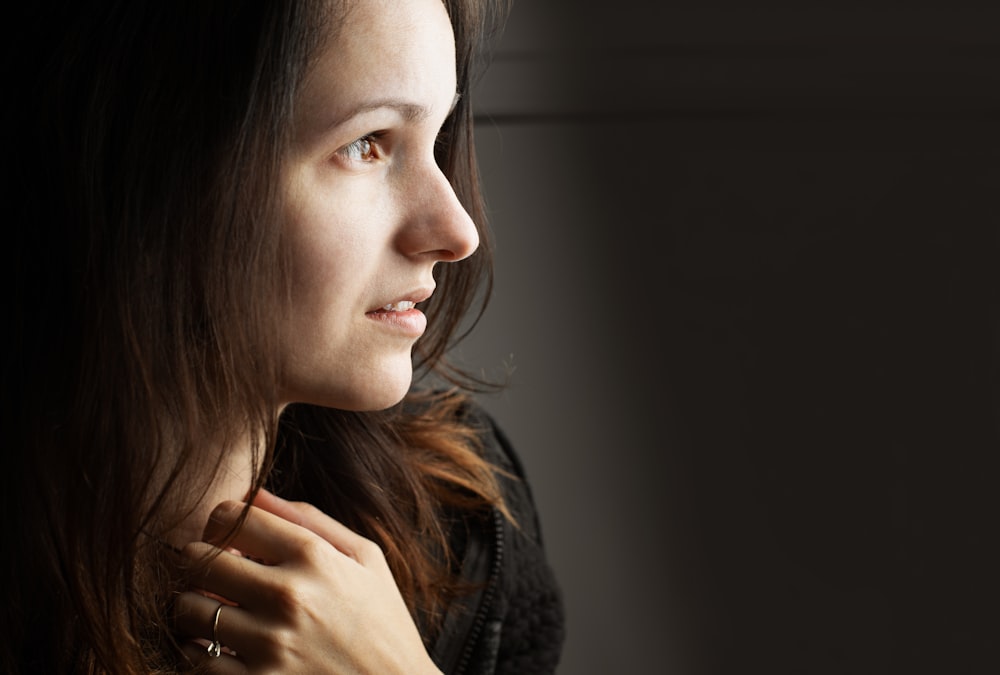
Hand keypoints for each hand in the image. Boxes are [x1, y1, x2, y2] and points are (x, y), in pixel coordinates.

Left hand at [173, 489, 442, 673]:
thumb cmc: (383, 624)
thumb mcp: (366, 559)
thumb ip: (310, 520)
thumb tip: (253, 493)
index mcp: (314, 556)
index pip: (230, 517)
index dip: (218, 524)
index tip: (225, 540)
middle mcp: (288, 596)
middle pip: (198, 560)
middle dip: (199, 565)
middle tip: (213, 578)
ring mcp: (270, 645)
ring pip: (187, 611)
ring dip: (193, 611)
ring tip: (216, 615)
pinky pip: (196, 661)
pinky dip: (199, 654)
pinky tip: (223, 651)